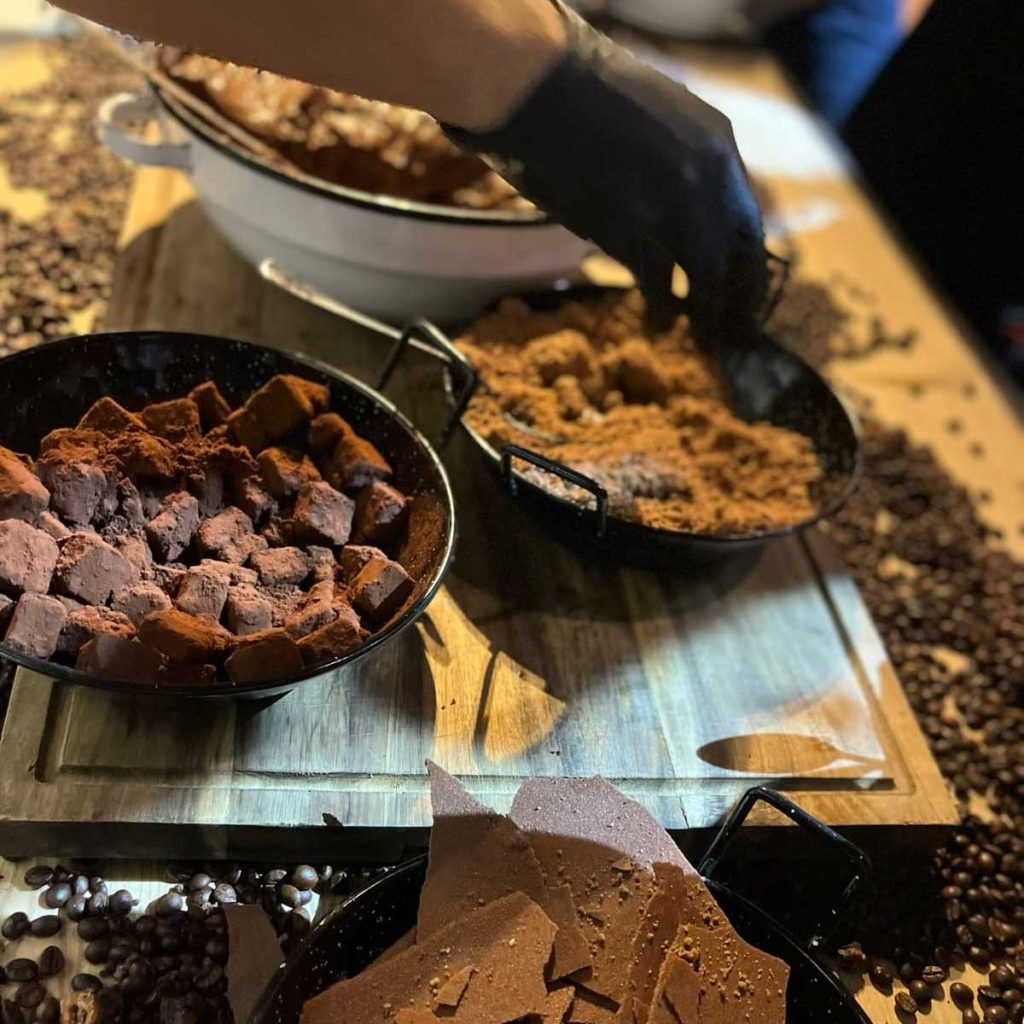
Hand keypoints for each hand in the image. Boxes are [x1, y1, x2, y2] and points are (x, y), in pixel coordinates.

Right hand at [447, 4, 768, 346]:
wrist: (540, 85)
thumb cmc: (587, 97)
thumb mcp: (663, 118)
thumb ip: (687, 163)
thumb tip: (698, 218)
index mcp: (719, 142)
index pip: (748, 222)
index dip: (747, 267)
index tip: (741, 295)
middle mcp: (707, 175)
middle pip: (737, 256)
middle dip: (736, 302)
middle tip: (729, 335)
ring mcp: (670, 204)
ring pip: (704, 277)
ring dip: (701, 315)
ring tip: (694, 337)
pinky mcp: (631, 229)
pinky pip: (658, 285)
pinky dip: (660, 311)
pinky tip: (655, 325)